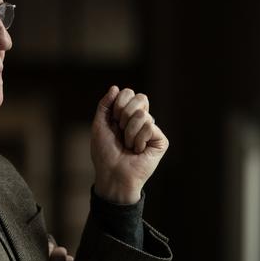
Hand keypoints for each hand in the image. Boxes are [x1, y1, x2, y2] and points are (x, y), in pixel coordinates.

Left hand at [91, 86, 168, 203]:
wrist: (112, 173)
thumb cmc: (104, 152)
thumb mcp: (99, 125)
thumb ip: (105, 105)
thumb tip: (115, 87)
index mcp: (126, 114)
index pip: (128, 93)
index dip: (118, 104)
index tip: (113, 121)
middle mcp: (141, 119)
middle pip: (140, 98)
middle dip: (124, 114)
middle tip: (120, 131)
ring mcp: (151, 129)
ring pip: (142, 114)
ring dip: (129, 132)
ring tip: (128, 145)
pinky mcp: (160, 140)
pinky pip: (149, 126)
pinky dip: (138, 139)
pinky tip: (137, 150)